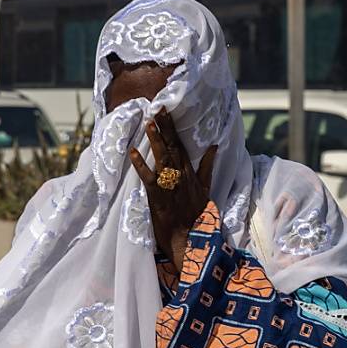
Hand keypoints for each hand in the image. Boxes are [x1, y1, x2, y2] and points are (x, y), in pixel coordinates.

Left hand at [129, 110, 216, 271]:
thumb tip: (214, 146)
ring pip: (162, 158)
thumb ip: (207, 166)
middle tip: (158, 108)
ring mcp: (169, 184)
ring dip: (155, 140)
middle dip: (165, 127)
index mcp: (190, 172)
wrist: (191, 239)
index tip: (165, 111)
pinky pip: (148, 177)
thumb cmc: (197, 216)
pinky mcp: (158, 195)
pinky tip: (133, 152)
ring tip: (149, 123)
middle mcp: (180, 175)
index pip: (180, 145)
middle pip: (172, 147)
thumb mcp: (206, 188)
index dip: (172, 128)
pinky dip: (140, 164)